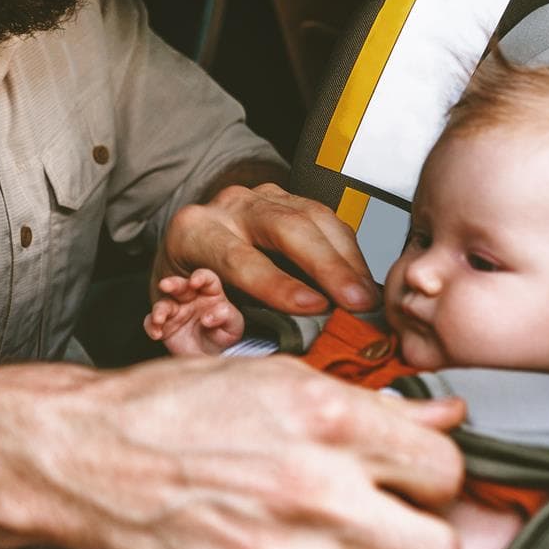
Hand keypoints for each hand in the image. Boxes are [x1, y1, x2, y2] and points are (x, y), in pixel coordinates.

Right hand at [35, 357, 465, 548]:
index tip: (406, 487)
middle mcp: (311, 486)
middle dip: (419, 547)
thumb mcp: (278, 378)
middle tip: (386, 539)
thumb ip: (368, 403)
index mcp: (329, 418)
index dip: (432, 482)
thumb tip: (450, 417)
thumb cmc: (176, 409)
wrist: (83, 453)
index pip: (447, 470)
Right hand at [144, 269, 244, 354]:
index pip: (206, 278)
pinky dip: (151, 326)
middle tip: (165, 285)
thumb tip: (209, 316)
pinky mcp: (164, 325)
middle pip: (180, 285)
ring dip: (159, 309)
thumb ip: (226, 317)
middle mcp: (191, 298)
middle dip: (172, 283)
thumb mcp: (233, 327)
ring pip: (163, 303)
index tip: (195, 282)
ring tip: (159, 319)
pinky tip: (157, 333)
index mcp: (210, 293)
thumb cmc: (224, 335)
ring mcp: (176, 311)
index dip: (200, 277)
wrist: (211, 356)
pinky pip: (152, 322)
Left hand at [156, 183, 377, 316]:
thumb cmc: (188, 287)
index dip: (279, 285)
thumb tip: (255, 352)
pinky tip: (361, 279)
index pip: (240, 258)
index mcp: (195, 233)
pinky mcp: (290, 198)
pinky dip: (349, 250)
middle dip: (328, 266)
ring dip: (347, 259)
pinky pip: (328, 218)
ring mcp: (263, 196)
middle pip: (286, 227)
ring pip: (314, 217)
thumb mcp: (182, 311)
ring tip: (366, 297)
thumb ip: (212, 329)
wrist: (187, 248)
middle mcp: (230, 207)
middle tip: (357, 302)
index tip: (315, 308)